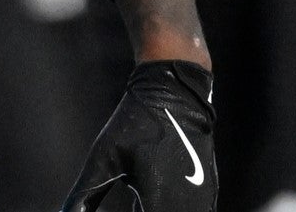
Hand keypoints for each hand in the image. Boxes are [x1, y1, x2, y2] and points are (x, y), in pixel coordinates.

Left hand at [62, 61, 217, 211]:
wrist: (175, 94)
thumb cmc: (136, 124)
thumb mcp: (104, 158)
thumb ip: (85, 194)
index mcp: (161, 198)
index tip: (127, 208)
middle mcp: (188, 203)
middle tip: (132, 203)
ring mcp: (204, 199)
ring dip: (158, 211)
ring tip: (140, 199)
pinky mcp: (210, 192)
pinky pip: (191, 210)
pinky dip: (170, 207)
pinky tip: (150, 196)